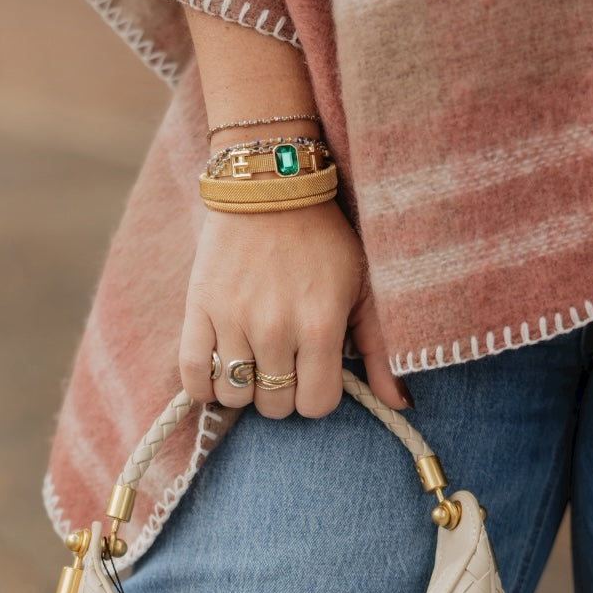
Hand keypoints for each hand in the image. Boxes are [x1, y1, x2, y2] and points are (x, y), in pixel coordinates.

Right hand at [179, 201, 408, 418]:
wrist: (270, 186)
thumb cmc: (324, 240)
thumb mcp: (363, 290)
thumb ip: (380, 351)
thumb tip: (400, 404)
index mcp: (320, 326)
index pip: (315, 405)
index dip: (316, 395)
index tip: (313, 372)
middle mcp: (275, 328)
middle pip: (275, 405)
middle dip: (282, 392)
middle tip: (284, 361)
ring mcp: (233, 319)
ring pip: (235, 396)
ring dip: (245, 388)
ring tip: (254, 361)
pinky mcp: (199, 308)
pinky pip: (192, 374)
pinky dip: (205, 385)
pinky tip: (220, 371)